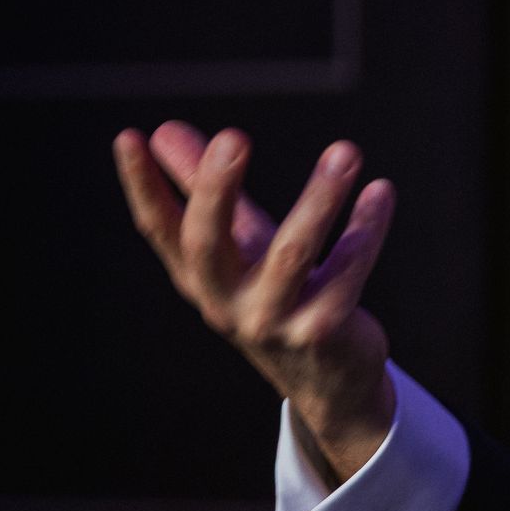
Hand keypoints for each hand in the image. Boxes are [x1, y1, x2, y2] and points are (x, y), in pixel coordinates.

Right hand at [113, 121, 397, 483]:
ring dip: (319, 198)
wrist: (328, 380)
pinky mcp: (322, 330)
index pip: (161, 230)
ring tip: (346, 151)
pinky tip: (381, 191)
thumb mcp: (242, 243)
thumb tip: (164, 130)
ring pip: (292, 254)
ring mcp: (273, 320)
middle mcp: (227, 303)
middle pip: (209, 244)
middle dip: (216, 189)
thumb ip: (209, 188)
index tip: (129, 137)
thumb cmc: (279, 294)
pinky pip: (346, 273)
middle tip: (233, 136)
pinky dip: (365, 230)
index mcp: (201, 278)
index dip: (142, 187)